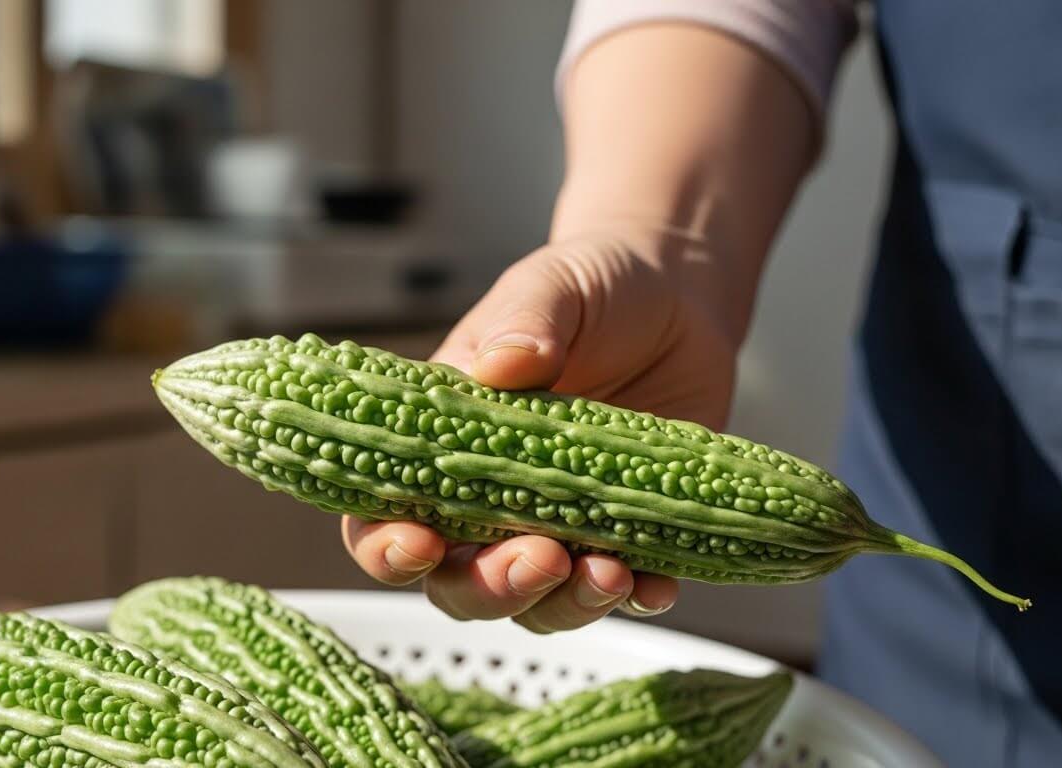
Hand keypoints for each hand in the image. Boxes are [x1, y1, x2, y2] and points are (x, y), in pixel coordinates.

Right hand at [342, 228, 740, 631]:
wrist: (677, 296)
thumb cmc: (593, 289)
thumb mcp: (551, 287)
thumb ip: (525, 319)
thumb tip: (504, 363)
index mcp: (443, 441)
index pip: (383, 514)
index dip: (387, 546)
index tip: (420, 543)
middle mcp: (491, 498)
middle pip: (458, 582)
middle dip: (490, 589)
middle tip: (539, 558)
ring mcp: (559, 522)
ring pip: (536, 603)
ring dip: (563, 604)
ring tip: (609, 572)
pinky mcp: (627, 531)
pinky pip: (623, 591)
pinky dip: (637, 599)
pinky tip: (655, 581)